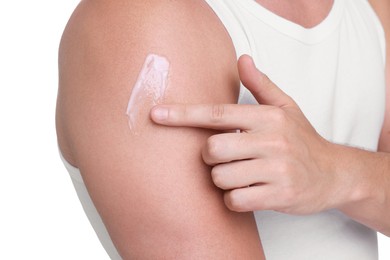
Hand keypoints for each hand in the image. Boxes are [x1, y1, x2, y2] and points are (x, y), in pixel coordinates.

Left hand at [151, 55, 341, 214]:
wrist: (334, 174)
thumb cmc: (303, 139)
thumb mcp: (286, 107)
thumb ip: (261, 84)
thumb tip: (242, 58)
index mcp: (268, 116)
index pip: (216, 113)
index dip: (183, 114)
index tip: (156, 115)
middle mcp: (272, 140)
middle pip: (212, 149)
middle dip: (210, 157)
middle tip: (226, 157)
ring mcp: (277, 169)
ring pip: (221, 177)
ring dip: (224, 179)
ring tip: (243, 175)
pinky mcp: (280, 196)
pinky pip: (235, 200)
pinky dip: (235, 199)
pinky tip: (250, 192)